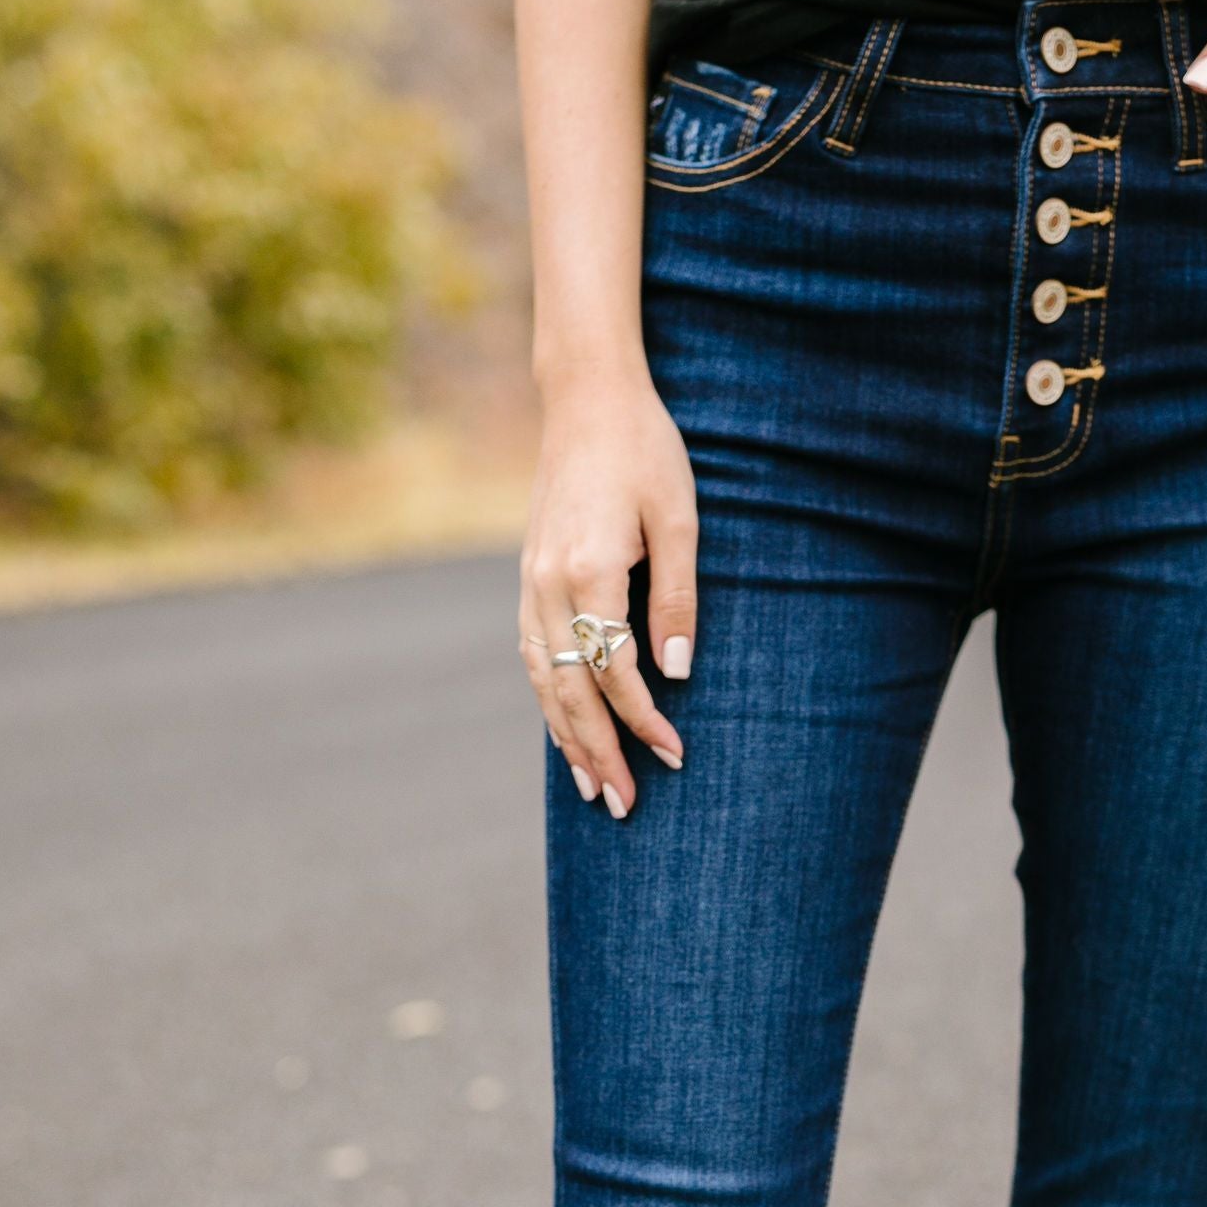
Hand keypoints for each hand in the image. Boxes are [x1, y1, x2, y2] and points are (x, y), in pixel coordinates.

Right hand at [518, 368, 695, 820]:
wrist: (587, 399)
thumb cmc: (644, 452)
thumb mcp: (679, 519)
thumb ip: (677, 598)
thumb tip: (678, 673)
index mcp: (588, 570)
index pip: (614, 671)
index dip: (645, 721)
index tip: (676, 757)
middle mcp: (547, 584)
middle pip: (568, 690)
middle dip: (598, 753)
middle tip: (625, 806)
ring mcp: (529, 583)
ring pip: (541, 680)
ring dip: (567, 739)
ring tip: (593, 788)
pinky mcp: (528, 578)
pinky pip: (530, 656)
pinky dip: (547, 701)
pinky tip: (565, 732)